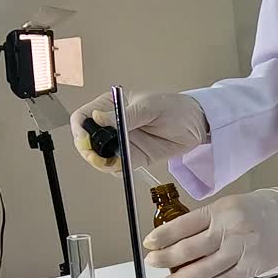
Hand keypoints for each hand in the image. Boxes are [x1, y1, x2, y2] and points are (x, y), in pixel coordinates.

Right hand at [69, 91, 207, 172]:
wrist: (197, 124)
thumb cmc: (174, 107)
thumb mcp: (149, 107)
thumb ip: (125, 116)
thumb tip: (98, 117)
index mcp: (111, 106)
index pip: (83, 118)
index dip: (80, 131)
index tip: (86, 141)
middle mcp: (113, 125)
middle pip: (88, 141)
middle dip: (89, 151)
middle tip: (99, 158)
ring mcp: (123, 143)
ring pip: (101, 157)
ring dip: (102, 163)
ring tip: (114, 163)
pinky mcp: (135, 157)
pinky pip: (119, 167)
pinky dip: (118, 170)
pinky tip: (123, 168)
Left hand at [145, 183, 277, 277]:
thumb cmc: (270, 206)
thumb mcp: (235, 203)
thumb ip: (212, 220)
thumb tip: (186, 239)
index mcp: (222, 209)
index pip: (183, 224)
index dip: (162, 236)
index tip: (149, 244)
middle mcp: (229, 228)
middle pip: (188, 249)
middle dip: (165, 259)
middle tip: (152, 264)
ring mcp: (241, 249)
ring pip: (203, 269)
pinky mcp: (253, 266)